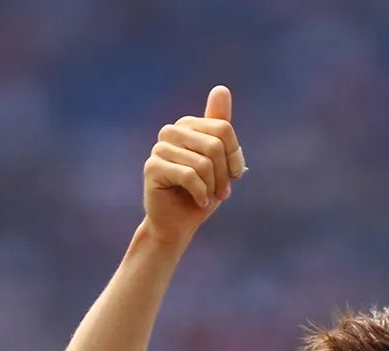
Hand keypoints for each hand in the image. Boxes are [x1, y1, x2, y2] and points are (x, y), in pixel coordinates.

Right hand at [143, 85, 245, 245]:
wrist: (178, 224)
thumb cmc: (202, 192)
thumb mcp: (219, 160)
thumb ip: (220, 126)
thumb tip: (221, 88)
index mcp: (189, 125)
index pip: (223, 129)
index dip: (235, 156)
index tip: (235, 175)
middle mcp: (172, 131)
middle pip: (214, 145)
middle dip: (224, 174)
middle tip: (223, 192)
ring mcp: (160, 147)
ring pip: (203, 163)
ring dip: (213, 187)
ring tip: (209, 197)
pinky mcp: (152, 167)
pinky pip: (189, 175)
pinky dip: (201, 193)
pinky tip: (200, 202)